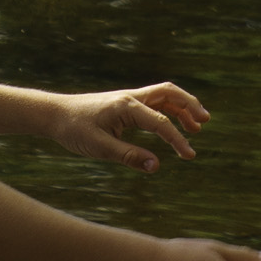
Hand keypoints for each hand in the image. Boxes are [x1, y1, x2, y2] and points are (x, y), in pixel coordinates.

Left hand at [40, 82, 207, 171]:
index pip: (160, 122)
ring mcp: (129, 98)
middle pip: (169, 93)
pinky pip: (154, 103)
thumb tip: (156, 166)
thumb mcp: (99, 148)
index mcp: (126, 106)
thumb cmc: (74, 130)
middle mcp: (131, 97)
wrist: (54, 114)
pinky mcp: (125, 104)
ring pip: (164, 96)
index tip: (189, 155)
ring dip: (182, 107)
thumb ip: (129, 156)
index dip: (177, 140)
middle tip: (205, 121)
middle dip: (190, 105)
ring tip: (197, 126)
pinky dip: (169, 111)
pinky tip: (174, 125)